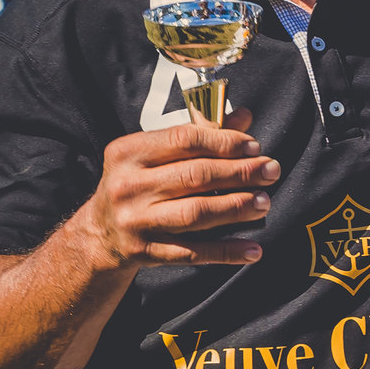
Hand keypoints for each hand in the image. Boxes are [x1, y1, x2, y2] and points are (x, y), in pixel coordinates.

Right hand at [71, 109, 276, 268]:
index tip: (255, 146)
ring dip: (236, 207)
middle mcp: (128, 186)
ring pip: (195, 213)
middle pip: (195, 176)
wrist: (98, 233)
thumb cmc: (136, 184)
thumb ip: (199, 136)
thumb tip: (244, 115)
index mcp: (128, 152)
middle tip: (271, 171)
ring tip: (264, 202)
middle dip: (240, 173)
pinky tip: (254, 249)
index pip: (185, 139)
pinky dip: (226, 251)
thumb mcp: (154, 155)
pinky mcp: (144, 251)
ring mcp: (135, 221)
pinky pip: (192, 252)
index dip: (225, 142)